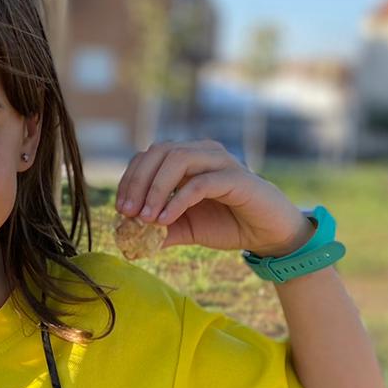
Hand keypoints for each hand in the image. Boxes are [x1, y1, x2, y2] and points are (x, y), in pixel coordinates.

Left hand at [116, 139, 315, 256]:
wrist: (267, 232)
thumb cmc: (227, 224)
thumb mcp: (185, 229)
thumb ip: (159, 229)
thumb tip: (127, 237)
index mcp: (187, 157)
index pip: (148, 157)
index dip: (130, 179)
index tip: (120, 209)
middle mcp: (202, 151)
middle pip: (159, 152)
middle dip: (138, 182)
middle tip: (127, 212)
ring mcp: (219, 161)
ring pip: (177, 160)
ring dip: (155, 189)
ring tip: (145, 218)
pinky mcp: (235, 177)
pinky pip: (199, 183)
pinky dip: (177, 200)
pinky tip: (166, 219)